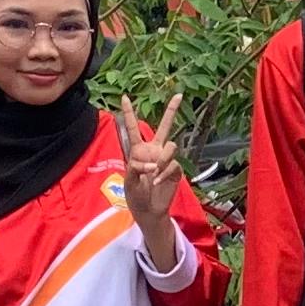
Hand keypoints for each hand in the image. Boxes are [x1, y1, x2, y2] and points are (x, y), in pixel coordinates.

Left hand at [118, 96, 185, 231]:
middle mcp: (154, 151)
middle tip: (179, 95)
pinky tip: (157, 181)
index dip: (128, 113)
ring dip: (163, 158)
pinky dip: (164, 172)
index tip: (124, 97)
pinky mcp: (175, 170)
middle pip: (165, 127)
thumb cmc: (135, 195)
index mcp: (138, 150)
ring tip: (154, 172)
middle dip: (172, 111)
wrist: (148, 210)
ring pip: (171, 146)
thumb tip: (153, 164)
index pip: (134, 128)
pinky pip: (173, 164)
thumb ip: (137, 168)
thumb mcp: (129, 181)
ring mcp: (166, 160)